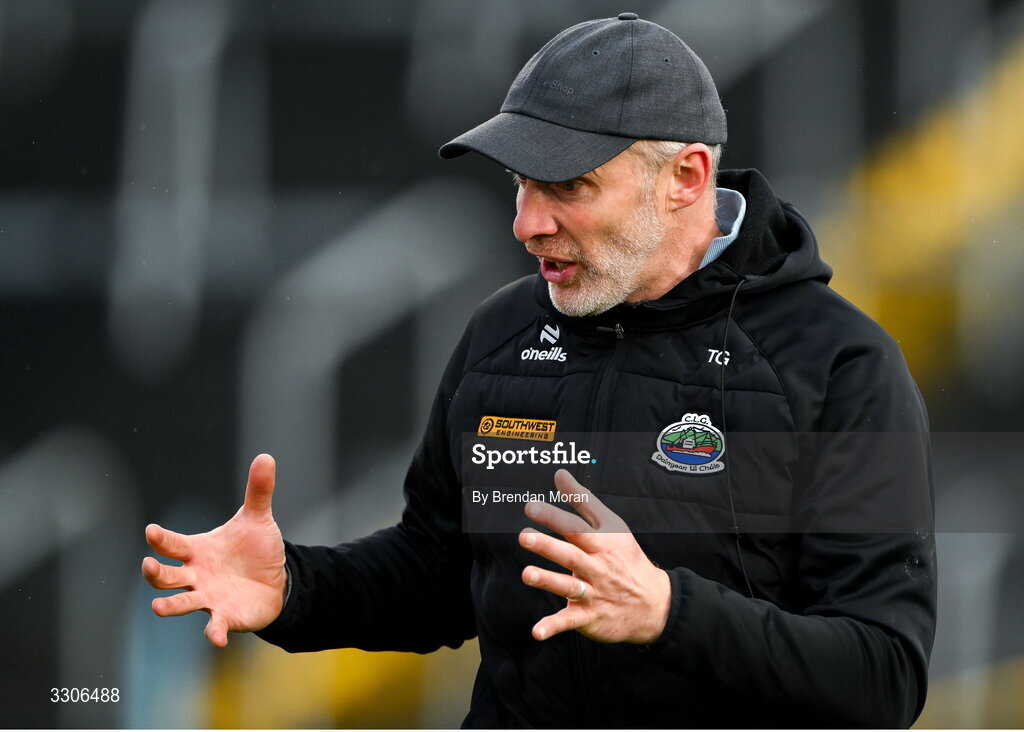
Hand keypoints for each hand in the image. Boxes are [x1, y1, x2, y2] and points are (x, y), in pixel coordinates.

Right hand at [141, 454, 286, 646]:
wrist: (275, 580)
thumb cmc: (255, 549)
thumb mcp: (258, 518)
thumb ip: (258, 491)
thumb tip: (266, 457)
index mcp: (198, 550)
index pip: (173, 544)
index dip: (161, 539)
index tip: (152, 531)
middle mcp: (196, 575)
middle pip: (167, 576)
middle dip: (156, 573)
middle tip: (148, 566)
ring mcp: (208, 597)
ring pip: (181, 603)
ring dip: (170, 606)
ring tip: (157, 607)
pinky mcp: (225, 616)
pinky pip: (214, 626)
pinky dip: (213, 632)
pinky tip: (215, 637)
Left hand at [519, 469, 670, 644]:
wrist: (654, 604)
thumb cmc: (625, 558)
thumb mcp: (611, 526)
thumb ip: (582, 500)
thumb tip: (559, 475)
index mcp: (603, 543)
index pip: (576, 527)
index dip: (553, 516)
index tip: (530, 507)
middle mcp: (598, 567)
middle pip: (572, 554)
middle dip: (548, 546)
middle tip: (524, 536)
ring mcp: (594, 593)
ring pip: (569, 586)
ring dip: (548, 581)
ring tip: (526, 574)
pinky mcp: (590, 617)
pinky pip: (570, 621)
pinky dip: (553, 626)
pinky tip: (537, 631)